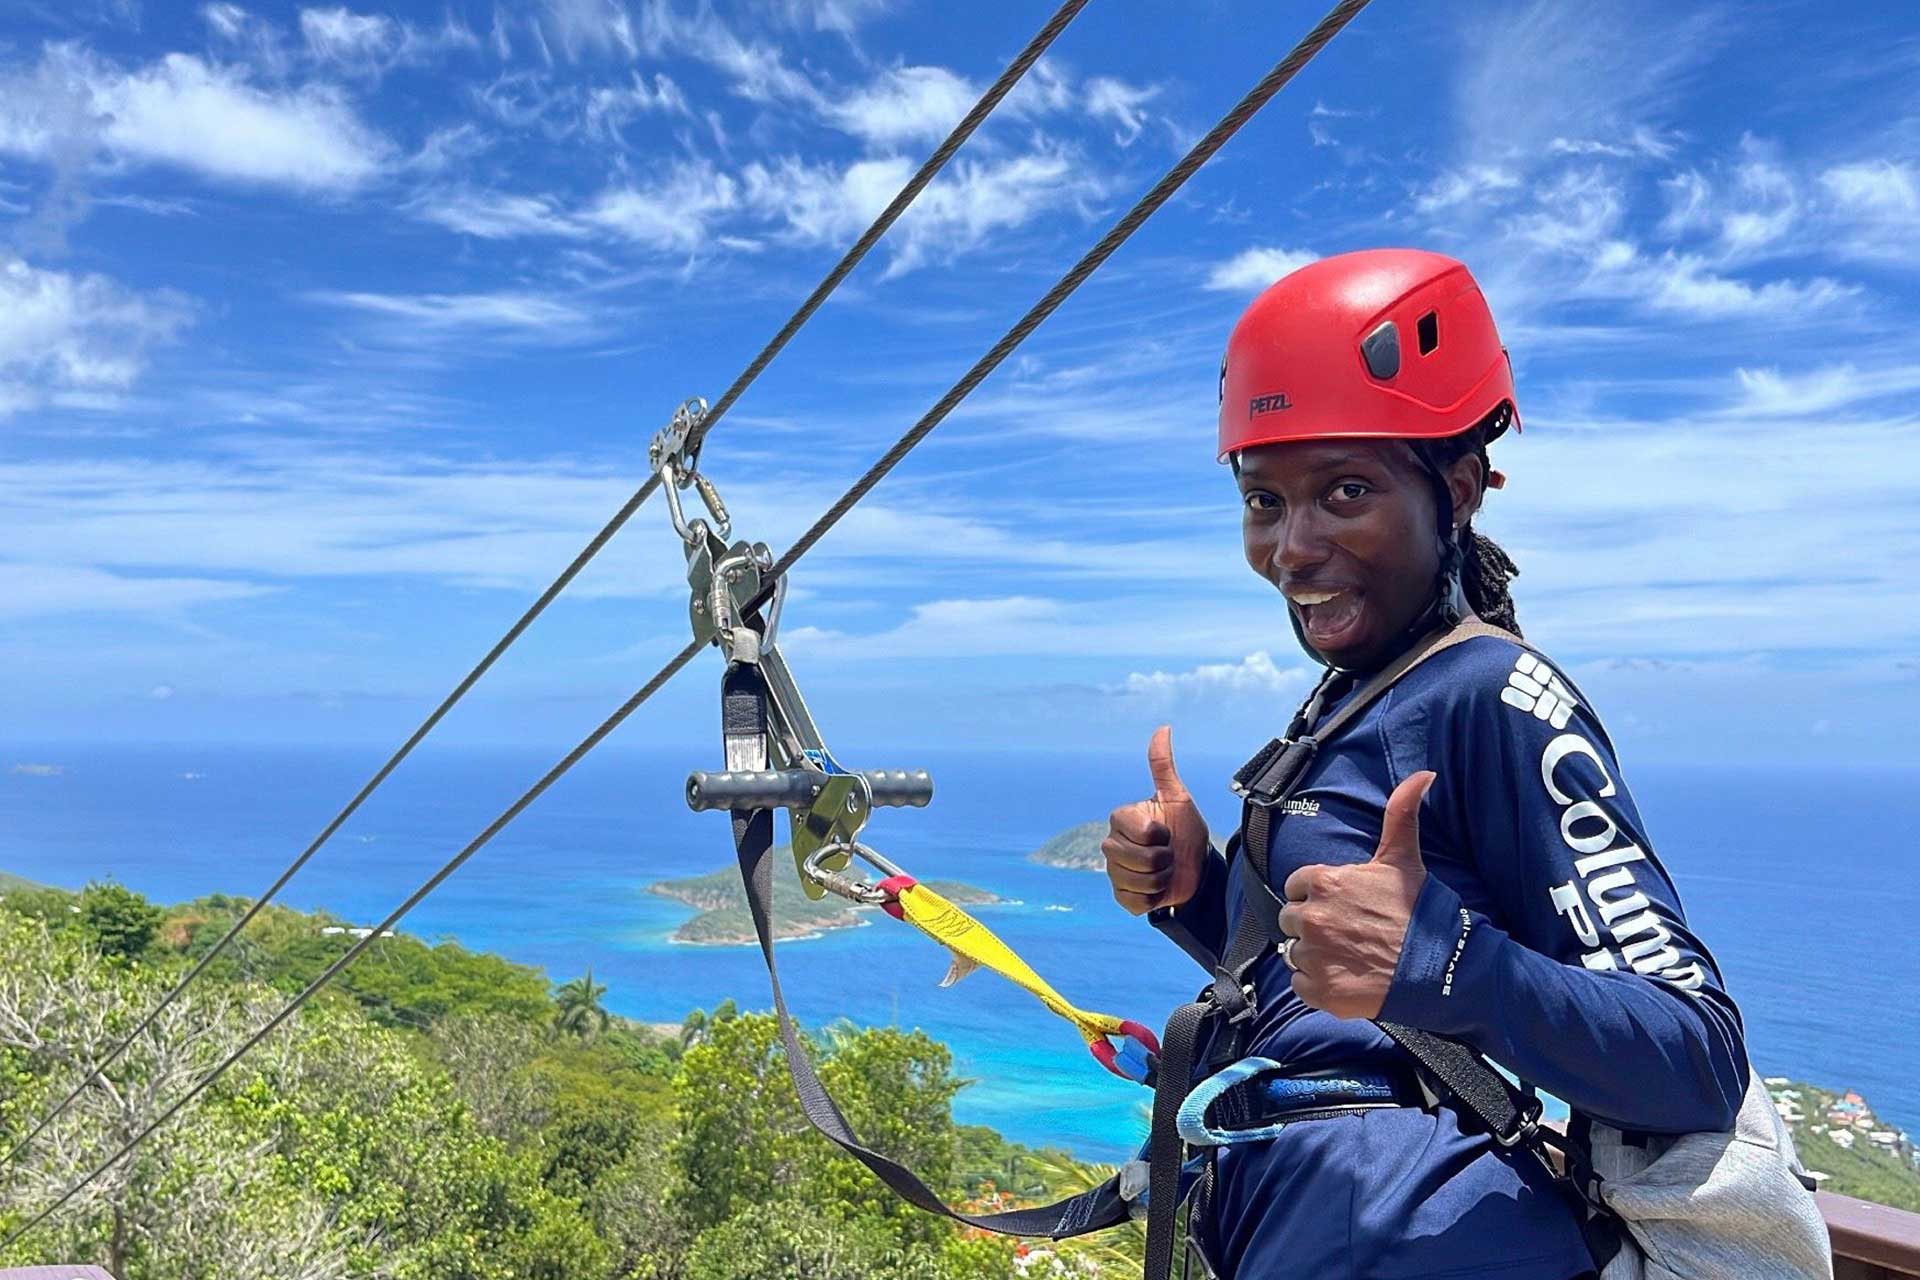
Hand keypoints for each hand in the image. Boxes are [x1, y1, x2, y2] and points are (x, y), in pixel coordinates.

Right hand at [1101, 725, 1210, 914]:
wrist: (1195, 867)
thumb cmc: (1184, 829)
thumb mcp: (1178, 798)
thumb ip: (1163, 767)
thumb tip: (1163, 728)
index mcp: (1120, 819)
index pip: (1141, 832)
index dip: (1160, 835)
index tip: (1166, 832)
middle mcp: (1111, 844)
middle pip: (1138, 859)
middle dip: (1162, 859)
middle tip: (1167, 853)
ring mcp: (1114, 872)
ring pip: (1138, 882)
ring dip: (1160, 879)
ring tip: (1163, 870)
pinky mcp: (1122, 898)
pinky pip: (1135, 903)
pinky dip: (1153, 899)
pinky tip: (1157, 890)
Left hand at [1277, 771, 1434, 1018]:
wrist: (1441, 969)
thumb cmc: (1420, 912)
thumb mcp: (1403, 859)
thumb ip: (1401, 813)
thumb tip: (1423, 774)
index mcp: (1323, 882)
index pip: (1297, 886)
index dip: (1318, 895)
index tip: (1344, 906)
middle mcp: (1311, 917)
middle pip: (1292, 920)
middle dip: (1314, 925)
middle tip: (1349, 933)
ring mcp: (1313, 956)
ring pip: (1295, 952)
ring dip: (1316, 955)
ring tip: (1351, 956)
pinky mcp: (1318, 990)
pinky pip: (1300, 984)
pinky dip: (1317, 984)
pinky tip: (1347, 977)